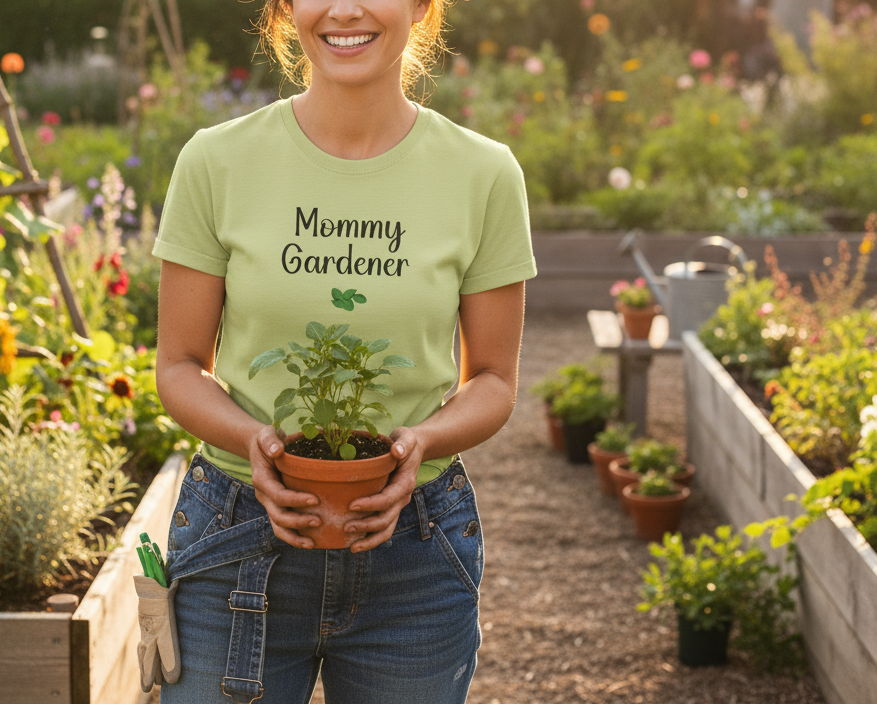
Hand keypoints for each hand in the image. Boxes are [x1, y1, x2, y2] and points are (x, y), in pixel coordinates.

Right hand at [249, 425, 319, 548]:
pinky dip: (294, 537)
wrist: (261, 448)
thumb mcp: (266, 434)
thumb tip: (278, 451)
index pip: (278, 495)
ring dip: (294, 536)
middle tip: (320, 521)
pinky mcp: (276, 507)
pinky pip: (282, 527)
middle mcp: (264, 495)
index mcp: (262, 479)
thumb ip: (270, 441)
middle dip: (298, 521)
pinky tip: (311, 542)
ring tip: (313, 543)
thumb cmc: (267, 440)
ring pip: (278, 527)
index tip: (315, 500)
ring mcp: (269, 504)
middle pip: (278, 515)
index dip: (295, 500)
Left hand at [344, 426, 423, 552]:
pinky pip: (383, 529)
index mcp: (405, 483)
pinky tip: (355, 545)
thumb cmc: (406, 442)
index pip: (388, 498)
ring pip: (387, 529)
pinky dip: (371, 539)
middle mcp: (402, 498)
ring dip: (370, 539)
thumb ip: (403, 444)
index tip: (351, 505)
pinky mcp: (390, 508)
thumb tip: (396, 451)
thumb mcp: (406, 437)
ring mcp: (397, 505)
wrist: (414, 450)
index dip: (371, 504)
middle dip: (366, 525)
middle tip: (345, 526)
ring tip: (350, 546)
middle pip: (386, 519)